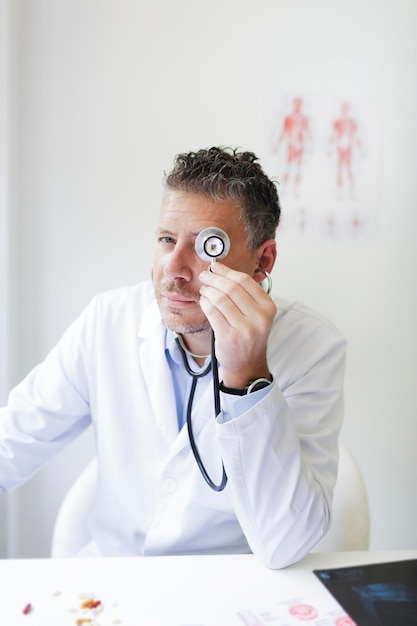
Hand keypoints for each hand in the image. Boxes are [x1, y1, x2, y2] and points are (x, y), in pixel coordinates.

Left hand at [199, 262, 276, 387]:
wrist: (247, 363)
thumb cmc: (249, 336)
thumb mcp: (257, 314)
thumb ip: (245, 294)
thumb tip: (221, 271)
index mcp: (268, 307)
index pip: (245, 281)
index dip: (227, 271)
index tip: (216, 267)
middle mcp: (259, 318)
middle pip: (231, 288)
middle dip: (214, 279)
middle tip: (205, 276)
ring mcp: (244, 328)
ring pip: (219, 299)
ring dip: (208, 291)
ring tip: (204, 289)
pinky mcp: (228, 336)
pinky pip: (212, 312)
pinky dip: (205, 303)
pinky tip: (203, 301)